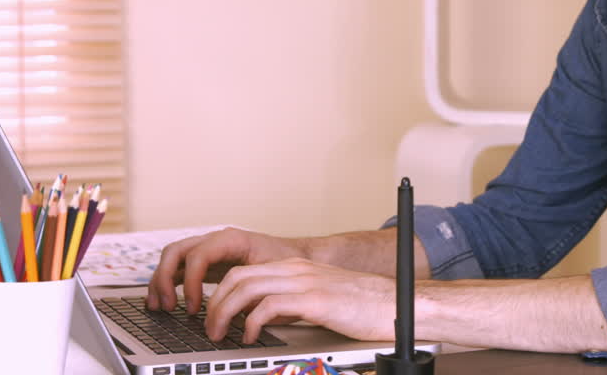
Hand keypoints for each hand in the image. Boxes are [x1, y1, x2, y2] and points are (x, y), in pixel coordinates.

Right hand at [146, 227, 303, 312]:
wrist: (294, 255)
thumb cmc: (284, 261)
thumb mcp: (271, 271)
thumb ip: (251, 284)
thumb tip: (234, 307)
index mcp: (230, 239)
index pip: (198, 255)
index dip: (191, 282)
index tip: (194, 307)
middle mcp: (215, 241)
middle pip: (176, 252)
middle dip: (166, 278)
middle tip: (168, 306)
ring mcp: (208, 251)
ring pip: (173, 259)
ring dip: (161, 281)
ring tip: (160, 307)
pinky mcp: (207, 263)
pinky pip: (180, 269)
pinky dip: (169, 284)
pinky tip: (165, 303)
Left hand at [203, 257, 394, 343]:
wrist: (397, 304)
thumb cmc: (363, 306)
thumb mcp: (319, 300)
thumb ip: (292, 304)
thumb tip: (264, 320)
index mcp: (297, 269)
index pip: (244, 271)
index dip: (221, 293)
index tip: (213, 315)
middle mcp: (297, 270)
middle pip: (238, 276)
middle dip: (215, 303)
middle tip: (209, 327)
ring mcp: (306, 282)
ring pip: (247, 288)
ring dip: (225, 312)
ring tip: (221, 334)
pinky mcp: (315, 300)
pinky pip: (269, 306)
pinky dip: (252, 324)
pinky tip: (252, 337)